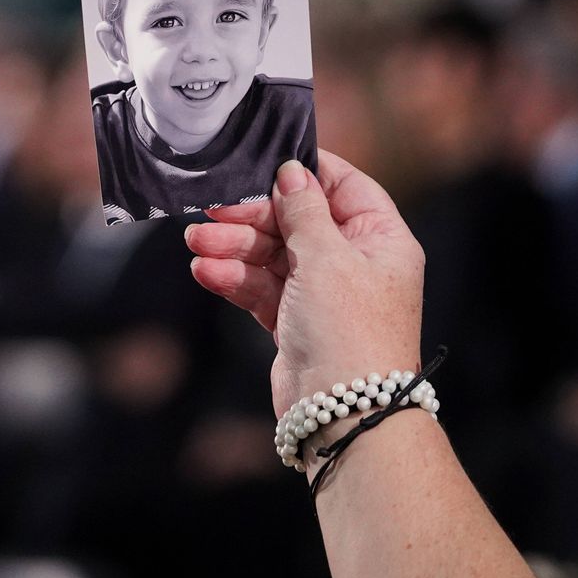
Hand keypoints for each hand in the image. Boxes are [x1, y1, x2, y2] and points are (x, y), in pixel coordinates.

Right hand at [183, 150, 424, 416]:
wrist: (344, 414)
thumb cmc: (349, 331)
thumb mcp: (327, 258)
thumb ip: (304, 211)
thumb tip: (292, 172)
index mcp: (381, 238)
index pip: (343, 186)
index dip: (303, 174)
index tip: (262, 162)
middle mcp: (356, 262)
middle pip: (298, 222)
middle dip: (252, 217)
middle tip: (211, 210)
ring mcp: (325, 294)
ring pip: (273, 256)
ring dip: (234, 248)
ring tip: (196, 244)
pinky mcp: (297, 322)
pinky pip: (263, 288)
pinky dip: (236, 279)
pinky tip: (205, 271)